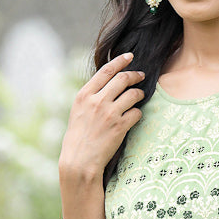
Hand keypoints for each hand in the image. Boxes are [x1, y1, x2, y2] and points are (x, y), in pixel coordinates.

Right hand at [58, 52, 145, 182]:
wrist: (79, 161)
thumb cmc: (78, 138)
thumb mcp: (78, 112)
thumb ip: (91, 97)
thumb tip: (107, 86)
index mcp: (84, 95)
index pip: (106, 70)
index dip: (120, 61)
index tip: (130, 56)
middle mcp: (97, 101)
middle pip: (122, 79)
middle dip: (134, 75)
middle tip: (141, 75)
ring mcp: (109, 113)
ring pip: (132, 94)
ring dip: (139, 94)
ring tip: (140, 96)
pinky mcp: (120, 127)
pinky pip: (136, 113)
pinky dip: (138, 113)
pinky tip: (134, 116)